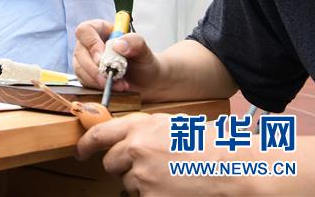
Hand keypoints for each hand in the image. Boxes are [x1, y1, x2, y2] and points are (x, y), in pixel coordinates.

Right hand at [72, 20, 161, 93]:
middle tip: (109, 77)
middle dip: (94, 68)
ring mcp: (86, 60)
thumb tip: (118, 45)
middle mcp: (90, 44)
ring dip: (98, 80)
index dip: (91, 44)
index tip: (102, 58)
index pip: (85, 31)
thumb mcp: (144, 50)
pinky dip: (98, 87)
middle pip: (80, 52)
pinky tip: (112, 88)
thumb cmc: (144, 62)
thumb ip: (135, 42)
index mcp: (101, 30)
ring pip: (80, 69)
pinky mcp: (86, 76)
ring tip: (119, 85)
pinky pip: (84, 81)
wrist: (147, 83)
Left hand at [77, 113, 224, 195]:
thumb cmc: (208, 144)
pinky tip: (175, 189)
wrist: (234, 167)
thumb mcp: (169, 125)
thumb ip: (141, 131)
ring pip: (128, 184)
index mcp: (139, 126)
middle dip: (122, 167)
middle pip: (110, 163)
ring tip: (171, 177)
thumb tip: (121, 140)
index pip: (99, 135)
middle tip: (146, 169)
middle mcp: (135, 149)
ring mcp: (142, 175)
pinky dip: (155, 196)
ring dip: (143, 183)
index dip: (85, 145)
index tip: (80, 152)